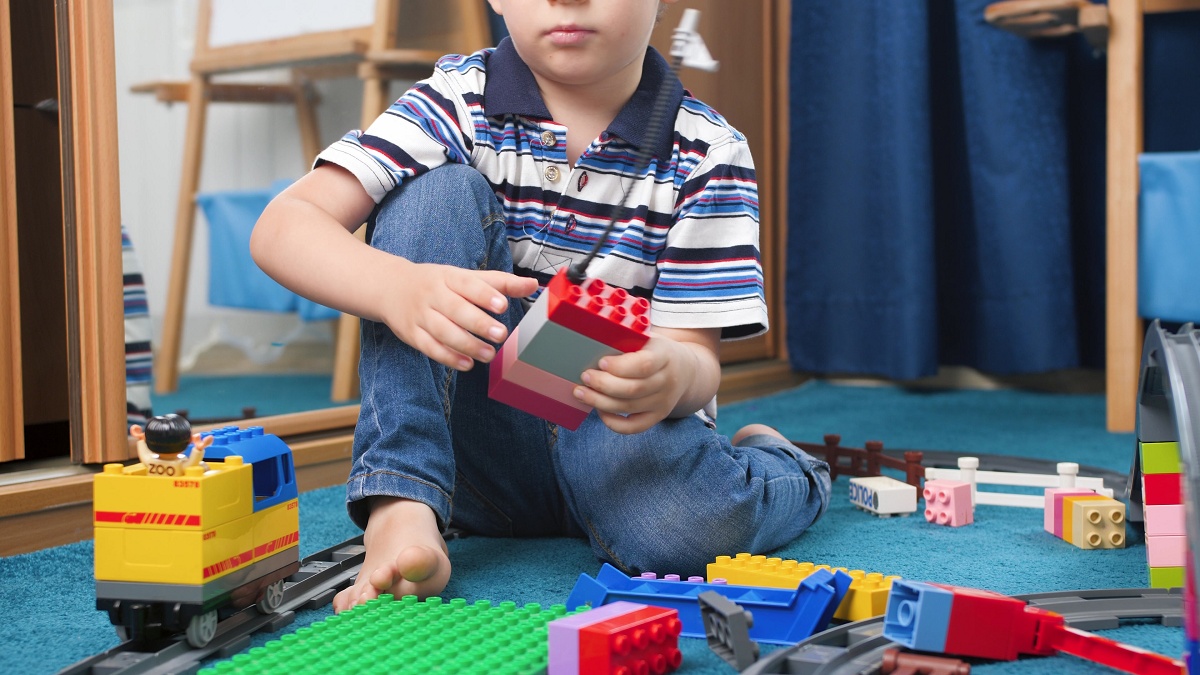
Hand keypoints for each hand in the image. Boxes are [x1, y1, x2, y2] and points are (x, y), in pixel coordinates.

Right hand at [383, 262, 537, 370]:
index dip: (485, 295)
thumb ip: (500, 283)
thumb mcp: (465, 277)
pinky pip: (429, 347)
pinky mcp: (411, 334)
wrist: (390, 287)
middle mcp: (433, 295)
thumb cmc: (438, 283)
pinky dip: (448, 358)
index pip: (467, 284)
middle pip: (456, 309)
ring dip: (467, 345)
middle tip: (501, 334)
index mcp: (449, 277)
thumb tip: (533, 284)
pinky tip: (467, 365)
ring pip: (443, 331)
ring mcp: (420, 315)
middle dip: (479, 323)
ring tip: (489, 355)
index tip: (503, 305)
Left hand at [573, 336, 693, 434]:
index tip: (601, 362)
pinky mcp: (657, 416)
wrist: (685, 370)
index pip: (644, 365)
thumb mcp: (648, 338)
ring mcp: (664, 402)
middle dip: (603, 384)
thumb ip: (627, 340)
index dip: (620, 366)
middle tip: (585, 376)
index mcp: (665, 356)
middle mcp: (667, 381)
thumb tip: (592, 343)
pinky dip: (613, 422)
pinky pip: (634, 427)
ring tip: (581, 392)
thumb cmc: (655, 350)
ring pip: (629, 407)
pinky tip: (599, 410)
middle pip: (633, 389)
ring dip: (600, 402)